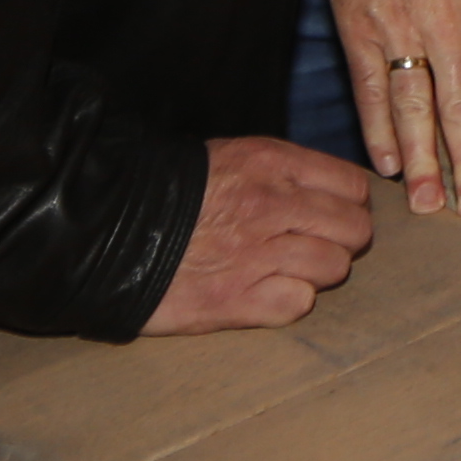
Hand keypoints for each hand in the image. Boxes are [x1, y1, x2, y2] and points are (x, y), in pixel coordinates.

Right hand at [139, 137, 381, 334]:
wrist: (106, 228)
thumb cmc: (167, 192)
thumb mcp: (227, 157)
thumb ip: (280, 171)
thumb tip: (324, 191)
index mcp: (272, 164)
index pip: (352, 187)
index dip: (348, 204)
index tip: (333, 214)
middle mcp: (274, 206)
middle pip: (354, 230)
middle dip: (341, 240)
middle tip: (315, 246)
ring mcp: (259, 254)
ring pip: (334, 268)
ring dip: (316, 272)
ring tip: (285, 270)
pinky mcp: (238, 300)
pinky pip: (299, 303)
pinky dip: (289, 301)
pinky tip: (265, 292)